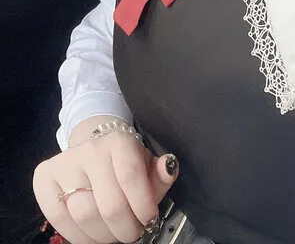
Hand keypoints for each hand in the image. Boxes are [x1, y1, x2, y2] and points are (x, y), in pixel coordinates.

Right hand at [33, 131, 177, 243]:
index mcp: (118, 141)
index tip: (149, 220)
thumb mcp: (146, 164)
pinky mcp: (44, 178)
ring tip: (113, 233)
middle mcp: (90, 149)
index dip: (142, 205)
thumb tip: (168, 168)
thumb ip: (159, 173)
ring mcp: (65, 163)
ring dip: (104, 235)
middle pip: (109, 204)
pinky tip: (92, 233)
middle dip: (126, 228)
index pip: (130, 176)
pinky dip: (79, 236)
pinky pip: (60, 218)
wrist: (92, 151)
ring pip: (84, 215)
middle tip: (132, 232)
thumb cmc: (124, 163)